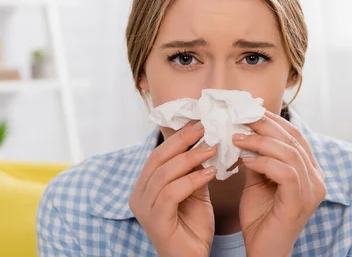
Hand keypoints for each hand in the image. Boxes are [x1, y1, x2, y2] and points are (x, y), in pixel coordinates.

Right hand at [129, 121, 217, 256]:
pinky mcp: (155, 220)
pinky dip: (192, 179)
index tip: (200, 122)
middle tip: (206, 128)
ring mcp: (144, 208)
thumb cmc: (193, 228)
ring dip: (191, 158)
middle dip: (183, 140)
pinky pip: (172, 192)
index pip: (159, 154)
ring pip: (165, 173)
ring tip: (213, 148)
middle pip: (159, 159)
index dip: (178, 137)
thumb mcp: (195, 191)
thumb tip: (206, 141)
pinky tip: (211, 173)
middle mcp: (139, 195)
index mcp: (144, 186)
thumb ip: (194, 169)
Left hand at [232, 111, 326, 256]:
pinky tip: (245, 160)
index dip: (274, 121)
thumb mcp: (257, 181)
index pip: (295, 136)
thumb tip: (245, 132)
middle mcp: (317, 179)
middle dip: (265, 126)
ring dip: (260, 142)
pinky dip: (264, 162)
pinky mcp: (300, 202)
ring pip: (290, 153)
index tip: (250, 110)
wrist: (263, 252)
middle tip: (241, 117)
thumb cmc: (261, 218)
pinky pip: (285, 173)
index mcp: (310, 171)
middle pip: (293, 140)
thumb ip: (257, 157)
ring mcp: (312, 191)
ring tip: (237, 138)